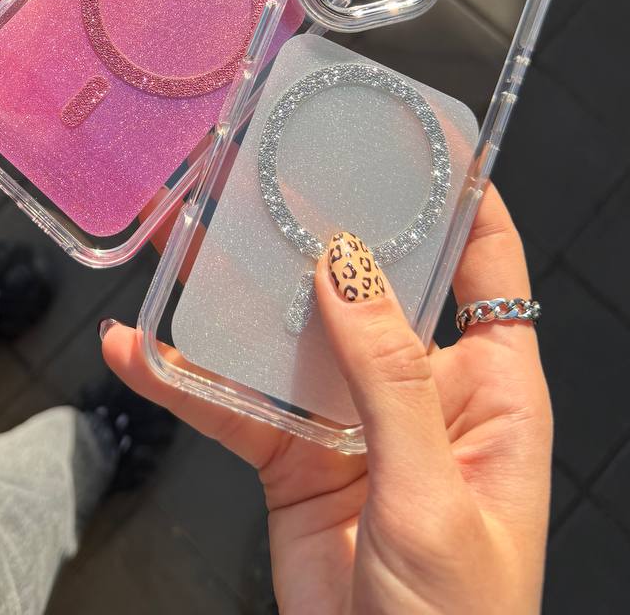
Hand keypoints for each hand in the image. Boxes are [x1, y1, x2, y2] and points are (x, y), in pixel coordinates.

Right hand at [102, 186, 550, 613]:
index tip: (411, 132)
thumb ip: (388, 378)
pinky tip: (140, 350)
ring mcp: (352, 419)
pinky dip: (184, 378)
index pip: (484, 260)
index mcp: (489, 387)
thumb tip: (348, 267)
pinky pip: (234, 400)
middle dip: (318, 223)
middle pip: (368, 279)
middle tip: (266, 171)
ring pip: (289, 330)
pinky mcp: (293, 456)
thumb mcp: (435, 495)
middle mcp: (420, 387)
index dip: (456, 192)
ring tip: (183, 240)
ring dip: (236, 291)